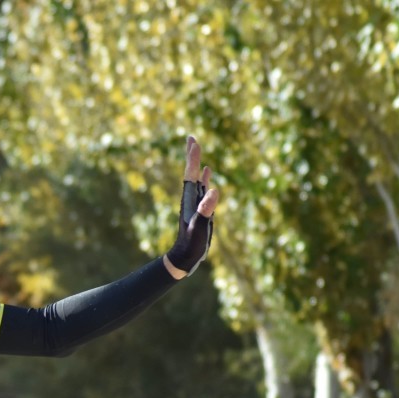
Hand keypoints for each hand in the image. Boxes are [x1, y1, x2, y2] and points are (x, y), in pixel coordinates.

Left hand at [163, 136, 218, 277]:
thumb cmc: (192, 244)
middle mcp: (191, 198)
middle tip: (190, 138)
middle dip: (191, 155)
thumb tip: (213, 191)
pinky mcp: (201, 208)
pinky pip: (203, 188)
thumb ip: (206, 210)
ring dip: (196, 163)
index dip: (192, 159)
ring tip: (196, 149)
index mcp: (190, 200)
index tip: (193, 142)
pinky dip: (204, 178)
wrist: (185, 257)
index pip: (190, 175)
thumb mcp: (200, 227)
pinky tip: (207, 171)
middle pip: (190, 172)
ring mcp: (196, 203)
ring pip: (196, 178)